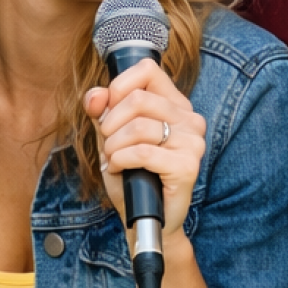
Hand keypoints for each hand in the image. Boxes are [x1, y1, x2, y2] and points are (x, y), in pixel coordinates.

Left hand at [85, 59, 206, 241]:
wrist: (146, 217)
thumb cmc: (132, 175)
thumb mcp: (111, 137)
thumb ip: (102, 111)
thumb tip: (95, 95)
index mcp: (175, 104)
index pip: (146, 70)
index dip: (118, 87)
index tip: (108, 112)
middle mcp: (189, 119)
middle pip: (137, 99)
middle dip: (110, 123)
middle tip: (108, 145)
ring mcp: (192, 142)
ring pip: (138, 126)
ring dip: (113, 146)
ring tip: (114, 159)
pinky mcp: (187, 166)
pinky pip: (143, 152)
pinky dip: (121, 160)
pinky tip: (120, 169)